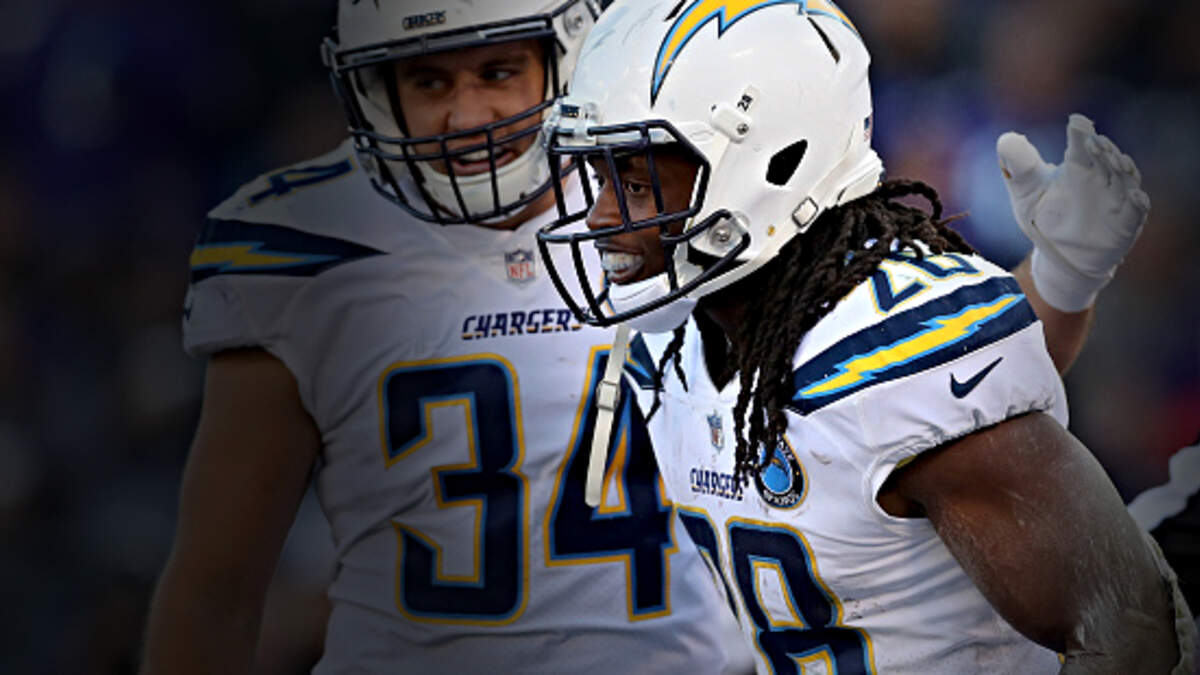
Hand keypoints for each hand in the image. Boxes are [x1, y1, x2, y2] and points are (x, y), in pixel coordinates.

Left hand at [997, 114, 1149, 311]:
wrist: (1055, 255)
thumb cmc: (1042, 217)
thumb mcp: (1026, 191)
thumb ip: (1019, 166)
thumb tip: (1005, 139)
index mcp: (1077, 166)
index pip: (1081, 145)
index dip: (1080, 133)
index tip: (1076, 122)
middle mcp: (1100, 178)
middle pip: (1106, 159)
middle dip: (1103, 150)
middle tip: (1096, 142)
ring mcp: (1115, 200)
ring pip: (1125, 180)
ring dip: (1124, 170)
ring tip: (1118, 161)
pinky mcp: (1125, 224)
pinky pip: (1136, 212)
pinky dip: (1138, 203)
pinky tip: (1135, 195)